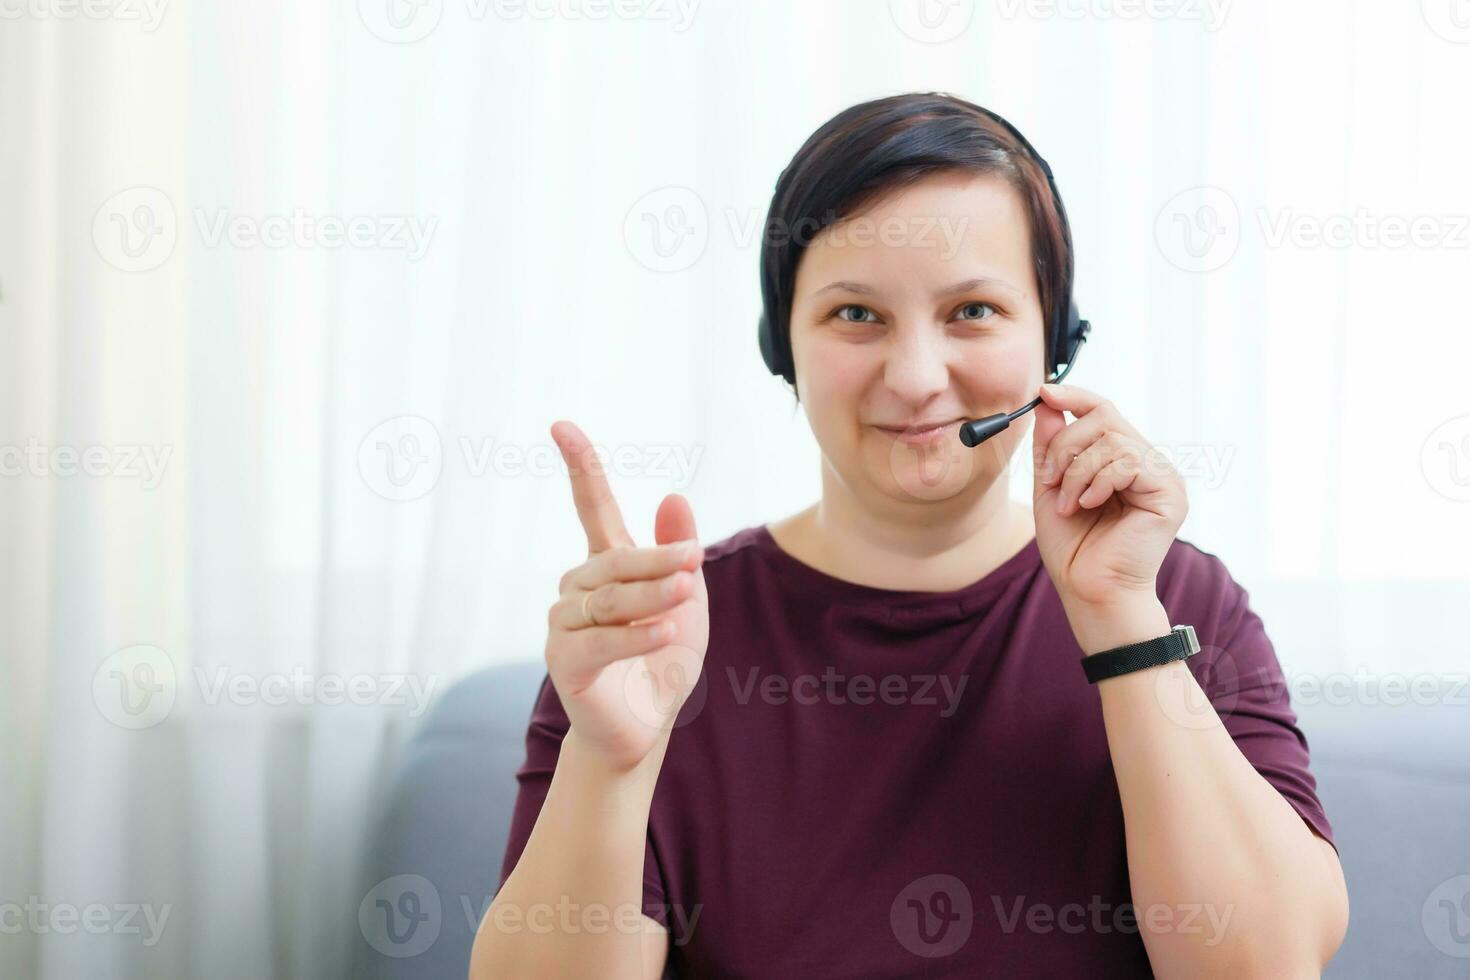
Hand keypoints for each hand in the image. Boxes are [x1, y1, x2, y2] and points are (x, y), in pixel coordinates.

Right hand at [544, 420, 709, 772]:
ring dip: (652, 595)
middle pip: (615, 559)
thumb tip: (674, 495)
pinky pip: (602, 639)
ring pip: (611, 599)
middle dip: (658, 559)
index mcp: (608, 564)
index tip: (561, 426)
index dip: (579, 465)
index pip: (592, 506)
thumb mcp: (686, 599)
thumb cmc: (663, 660)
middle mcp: (578, 587)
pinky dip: (637, 635)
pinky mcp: (565, 660)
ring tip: (684, 596)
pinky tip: (663, 633)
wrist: (647, 725)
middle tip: (695, 560)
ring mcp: (565, 622)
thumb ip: (678, 550)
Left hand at [1030, 383, 1186, 622]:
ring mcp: (1163, 477)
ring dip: (1077, 471)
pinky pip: (1130, 462)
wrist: (1089, 590)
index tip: (1042, 392)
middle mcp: (1147, 463)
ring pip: (1113, 441)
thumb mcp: (1050, 487)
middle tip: (1051, 479)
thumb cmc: (1072, 547)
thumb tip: (1048, 403)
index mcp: (1121, 461)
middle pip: (1104, 418)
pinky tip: (1088, 505)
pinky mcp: (1170, 493)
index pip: (1103, 411)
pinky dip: (1098, 481)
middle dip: (1066, 445)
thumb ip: (1052, 447)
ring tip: (1068, 504)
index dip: (1074, 396)